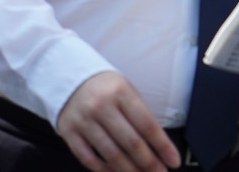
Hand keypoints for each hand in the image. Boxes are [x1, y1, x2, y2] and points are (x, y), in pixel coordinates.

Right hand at [55, 71, 179, 171]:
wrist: (65, 76)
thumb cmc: (102, 87)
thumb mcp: (125, 89)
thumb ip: (141, 114)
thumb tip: (159, 147)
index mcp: (119, 92)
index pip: (146, 124)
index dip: (163, 146)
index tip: (173, 161)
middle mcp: (100, 105)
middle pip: (131, 142)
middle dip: (150, 163)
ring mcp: (83, 119)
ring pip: (112, 154)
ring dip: (131, 170)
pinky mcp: (69, 131)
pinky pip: (89, 158)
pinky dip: (105, 170)